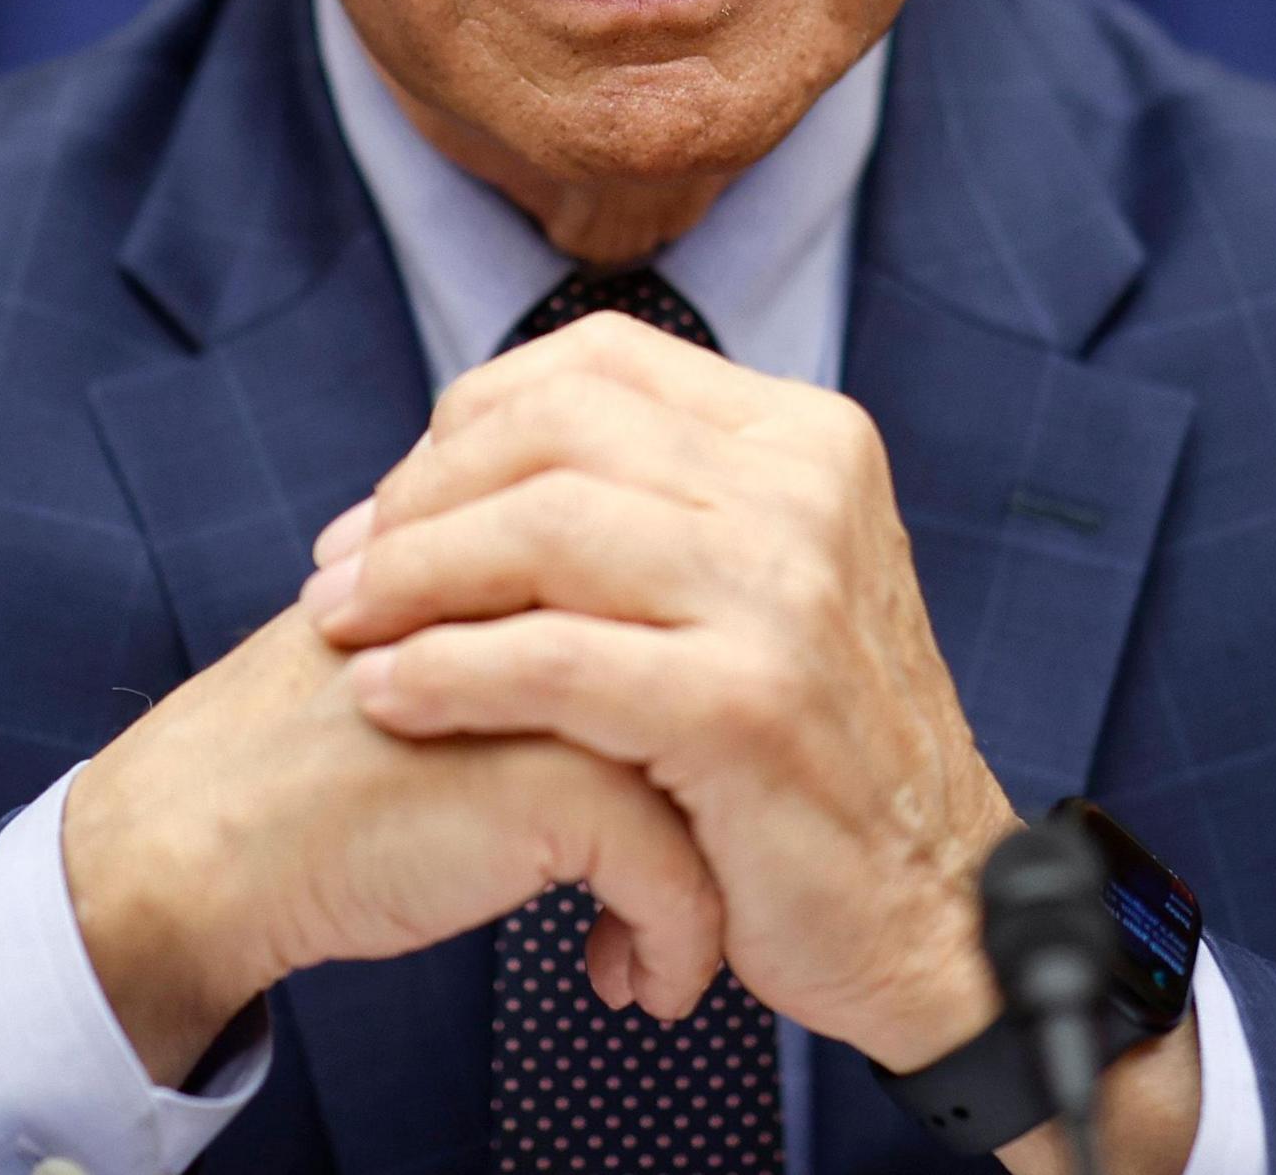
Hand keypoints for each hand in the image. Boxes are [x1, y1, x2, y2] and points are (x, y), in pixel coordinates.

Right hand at [62, 601, 729, 1086]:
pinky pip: (679, 870)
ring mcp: (563, 678)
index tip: (702, 809)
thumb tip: (653, 665)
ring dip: (715, 881)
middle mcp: (560, 595)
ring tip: (674, 942)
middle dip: (733, 803)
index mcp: (528, 547)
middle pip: (721, 685)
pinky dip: (675, 941)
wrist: (197, 840)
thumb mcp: (435, 652)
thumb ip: (528, 631)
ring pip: (721, 774)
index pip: (692, 614)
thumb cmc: (309, 758)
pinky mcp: (551, 779)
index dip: (708, 722)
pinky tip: (631, 982)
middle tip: (719, 877)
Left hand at [305, 314, 1017, 1071]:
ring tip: (340, 631)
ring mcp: (784, 595)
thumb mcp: (765, 584)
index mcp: (806, 440)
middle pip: (552, 432)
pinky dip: (445, 672)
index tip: (393, 503)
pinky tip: (390, 696)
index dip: (468, 421)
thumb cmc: (816, 757)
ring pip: (541, 529)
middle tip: (342, 574)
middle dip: (419, 496)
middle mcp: (805, 491)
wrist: (935, 910)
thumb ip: (661, 504)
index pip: (596, 365)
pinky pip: (551, 660)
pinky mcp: (746, 707)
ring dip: (411, 577)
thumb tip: (475, 452)